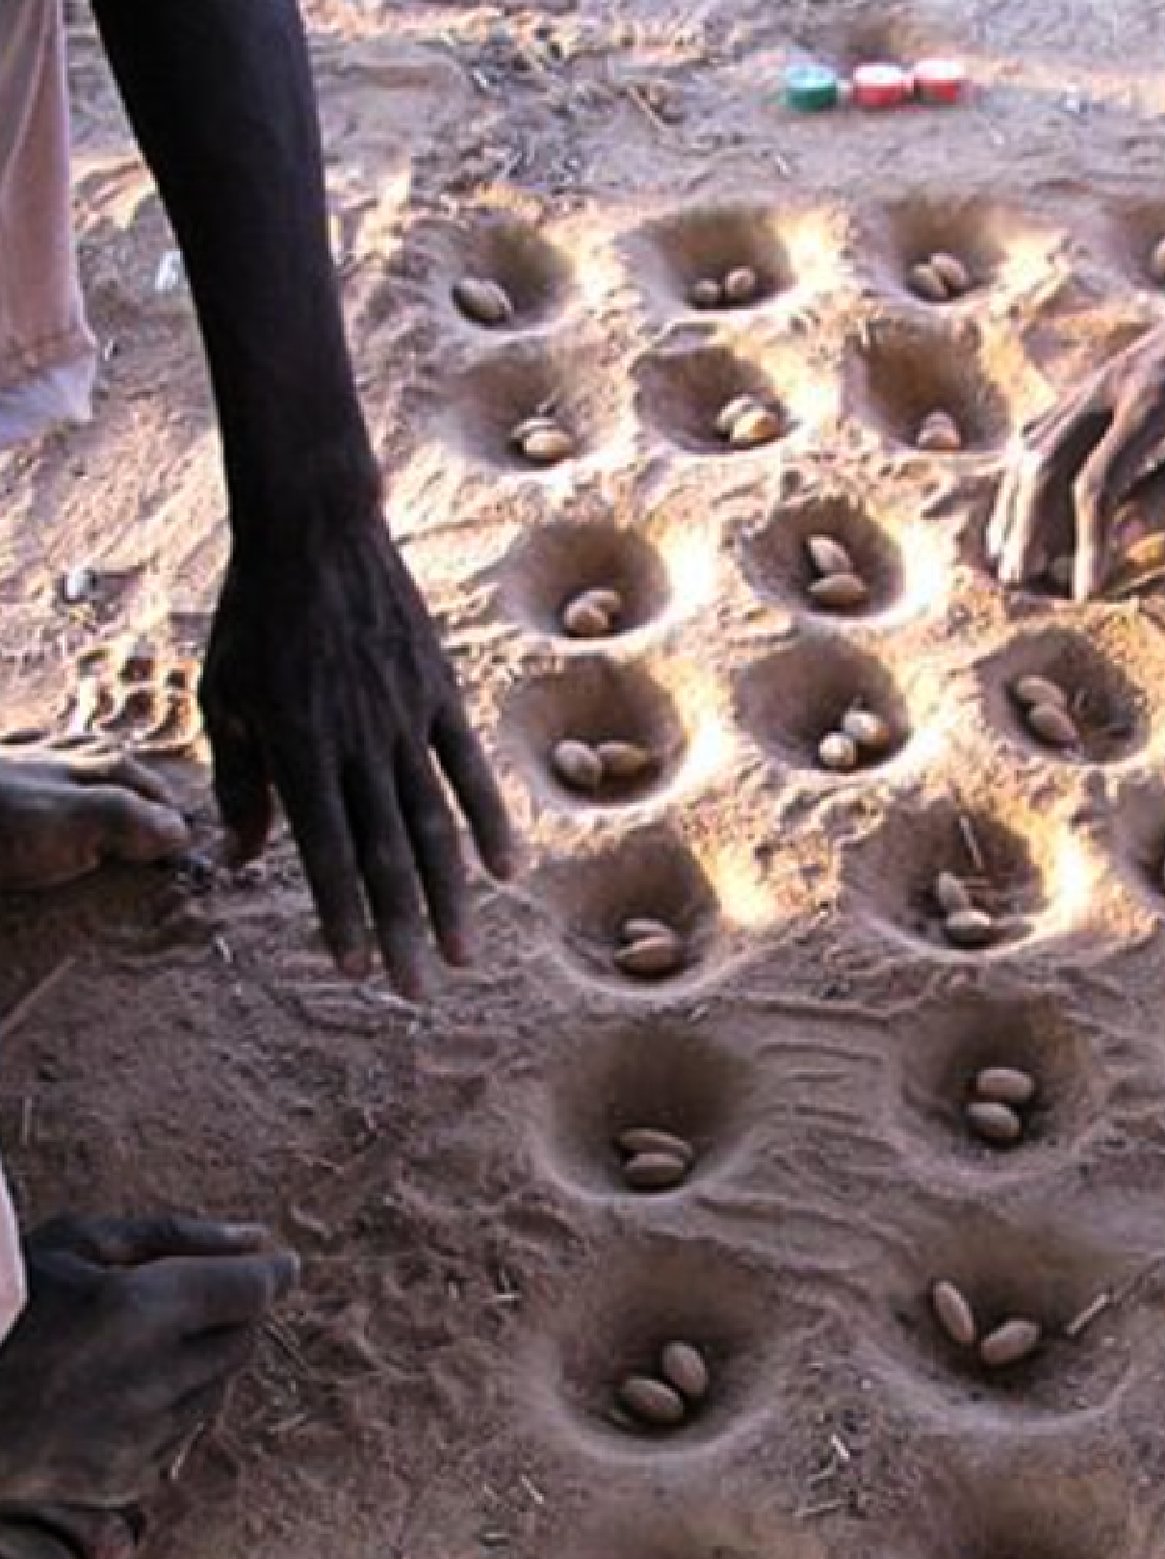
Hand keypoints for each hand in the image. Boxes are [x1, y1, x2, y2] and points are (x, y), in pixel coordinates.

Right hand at [0, 1217, 297, 1507]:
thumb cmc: (5, 1305)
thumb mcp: (74, 1242)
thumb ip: (175, 1234)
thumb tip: (258, 1239)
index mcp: (137, 1309)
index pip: (253, 1290)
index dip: (273, 1273)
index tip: (279, 1264)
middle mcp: (147, 1378)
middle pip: (244, 1339)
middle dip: (229, 1315)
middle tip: (182, 1301)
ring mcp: (138, 1436)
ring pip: (220, 1386)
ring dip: (200, 1361)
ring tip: (134, 1346)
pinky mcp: (127, 1479)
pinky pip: (186, 1432)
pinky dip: (171, 1407)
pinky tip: (116, 1390)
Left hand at [200, 508, 518, 994]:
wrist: (316, 529)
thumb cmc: (257, 615)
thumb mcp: (224, 695)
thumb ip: (238, 779)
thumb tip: (246, 854)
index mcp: (297, 746)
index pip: (322, 848)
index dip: (338, 911)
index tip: (352, 966)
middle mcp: (356, 743)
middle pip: (385, 853)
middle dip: (399, 928)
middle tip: (416, 991)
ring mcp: (406, 721)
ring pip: (433, 825)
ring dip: (448, 896)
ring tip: (462, 954)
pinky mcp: (441, 696)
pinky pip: (469, 770)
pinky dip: (490, 822)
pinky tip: (507, 872)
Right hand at [990, 306, 1164, 599]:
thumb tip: (1121, 539)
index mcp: (1149, 406)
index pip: (1098, 484)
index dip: (1087, 542)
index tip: (1087, 589)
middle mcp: (1105, 391)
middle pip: (1043, 464)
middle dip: (1027, 526)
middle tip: (1022, 579)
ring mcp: (1088, 385)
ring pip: (1030, 448)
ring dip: (1013, 505)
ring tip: (1005, 555)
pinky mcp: (1082, 387)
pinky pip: (1037, 432)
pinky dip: (1020, 475)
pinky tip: (1013, 511)